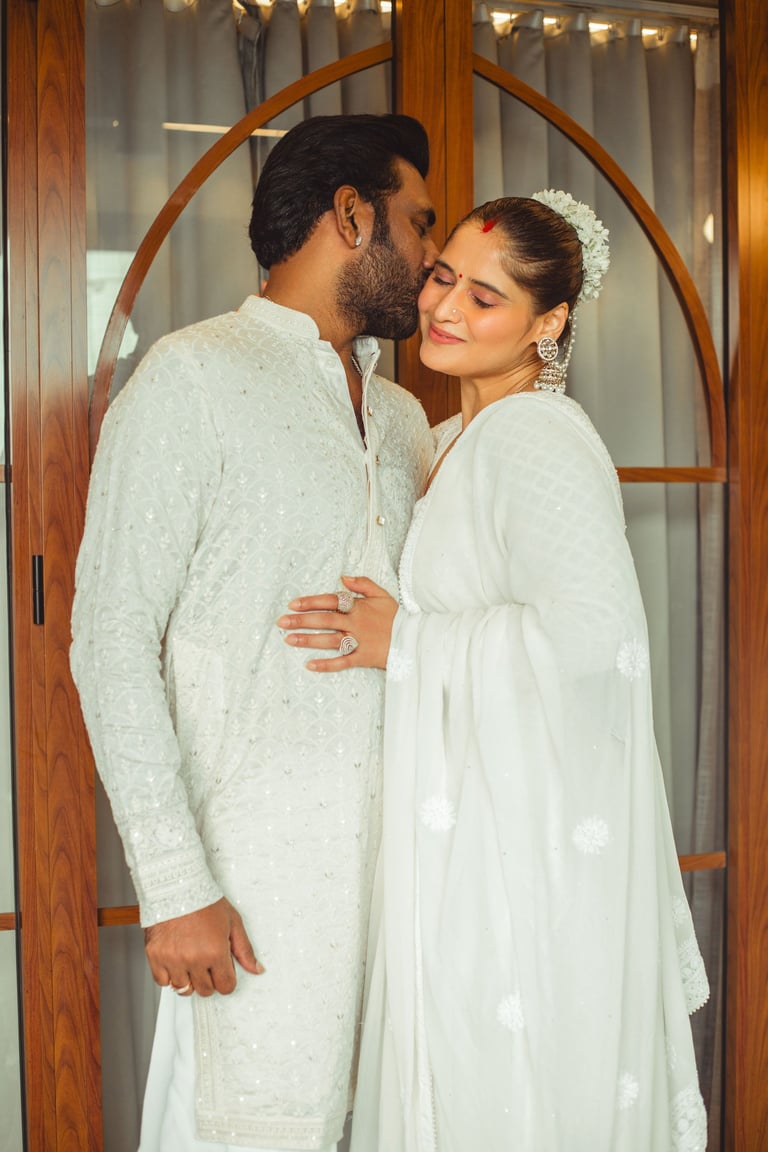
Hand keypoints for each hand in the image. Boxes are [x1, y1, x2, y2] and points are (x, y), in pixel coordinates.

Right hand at [144, 896, 263, 997]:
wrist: (177, 886)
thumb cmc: (204, 900)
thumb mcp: (232, 921)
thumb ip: (244, 949)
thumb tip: (256, 969)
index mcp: (215, 951)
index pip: (226, 986)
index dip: (227, 979)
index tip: (223, 971)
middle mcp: (194, 959)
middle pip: (205, 990)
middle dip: (209, 980)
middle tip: (207, 962)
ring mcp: (173, 959)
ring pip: (183, 988)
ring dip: (189, 978)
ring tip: (190, 959)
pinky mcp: (155, 956)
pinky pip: (163, 981)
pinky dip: (169, 975)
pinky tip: (176, 960)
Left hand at [277, 575, 396, 671]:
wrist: (414, 639)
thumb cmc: (396, 617)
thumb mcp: (382, 595)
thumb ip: (362, 584)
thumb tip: (342, 577)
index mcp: (359, 607)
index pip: (330, 601)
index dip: (311, 601)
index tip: (293, 604)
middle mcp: (356, 623)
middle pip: (325, 620)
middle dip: (301, 620)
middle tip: (281, 622)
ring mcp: (359, 641)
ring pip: (329, 640)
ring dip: (308, 640)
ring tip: (289, 640)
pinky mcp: (362, 658)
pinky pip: (342, 662)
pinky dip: (326, 664)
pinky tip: (310, 665)